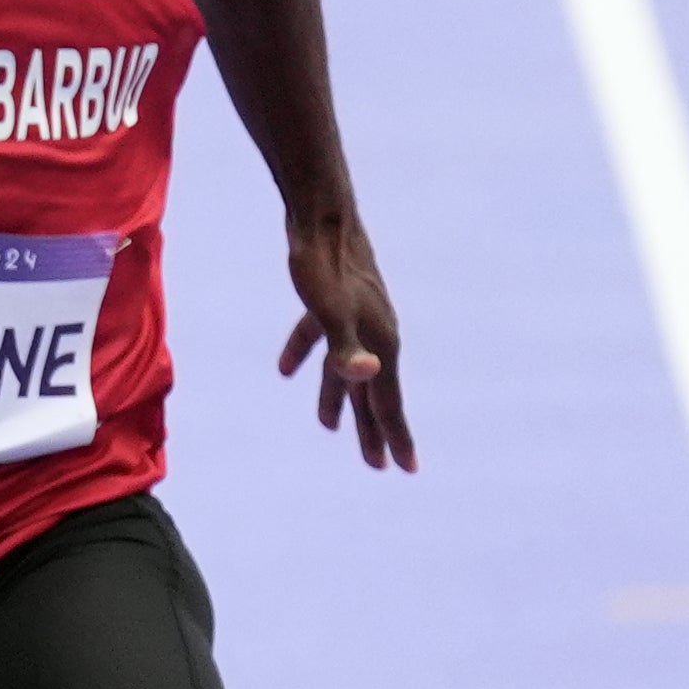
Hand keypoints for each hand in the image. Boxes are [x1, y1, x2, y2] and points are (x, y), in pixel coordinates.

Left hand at [275, 211, 414, 471]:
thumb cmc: (324, 269)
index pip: (387, 404)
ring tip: (328, 428)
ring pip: (347, 369)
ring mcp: (357, 319)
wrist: (322, 219)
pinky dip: (305, 355)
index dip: (394, 438)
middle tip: (377, 465)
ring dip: (338, 398)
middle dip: (372, 430)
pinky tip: (285, 370)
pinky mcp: (335, 303)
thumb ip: (345, 349)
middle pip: (372, 394)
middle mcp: (375, 336)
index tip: (403, 469)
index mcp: (380, 345)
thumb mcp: (330, 313)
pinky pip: (321, 339)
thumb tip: (365, 374)